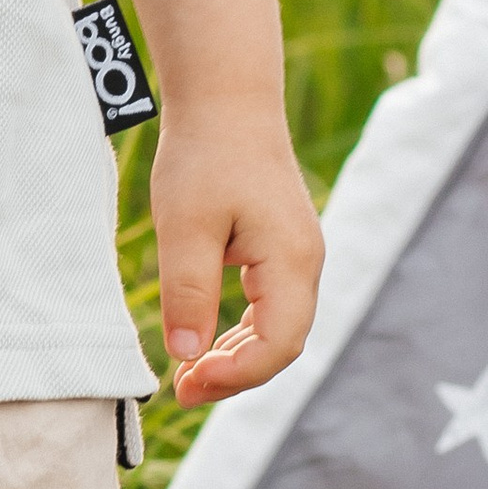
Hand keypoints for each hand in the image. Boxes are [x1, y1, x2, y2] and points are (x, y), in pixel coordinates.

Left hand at [150, 104, 322, 403]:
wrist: (225, 100)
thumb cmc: (204, 156)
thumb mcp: (185, 227)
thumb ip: (189, 293)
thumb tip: (187, 356)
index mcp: (292, 261)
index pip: (278, 345)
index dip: (235, 377)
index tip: (186, 383)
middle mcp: (306, 263)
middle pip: (282, 344)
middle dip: (235, 375)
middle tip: (181, 389)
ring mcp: (298, 256)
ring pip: (277, 328)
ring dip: (236, 357)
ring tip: (189, 373)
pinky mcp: (281, 248)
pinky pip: (270, 306)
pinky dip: (240, 332)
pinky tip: (205, 342)